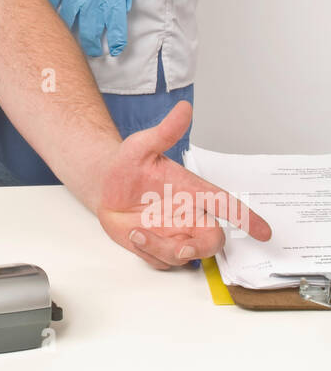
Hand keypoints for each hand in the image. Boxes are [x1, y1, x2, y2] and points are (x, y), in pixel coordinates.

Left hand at [95, 102, 272, 269]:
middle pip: (213, 240)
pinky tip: (133, 234)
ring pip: (185, 256)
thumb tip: (184, 108)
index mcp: (192, 192)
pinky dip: (148, 252)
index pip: (226, 204)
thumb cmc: (128, 165)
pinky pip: (162, 262)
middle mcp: (189, 216)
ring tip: (136, 232)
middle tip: (181, 249)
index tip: (265, 233)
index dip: (247, 218)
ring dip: (162, 249)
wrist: (104, 184)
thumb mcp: (143, 145)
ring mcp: (174, 234)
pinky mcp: (158, 248)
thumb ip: (166, 131)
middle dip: (201, 249)